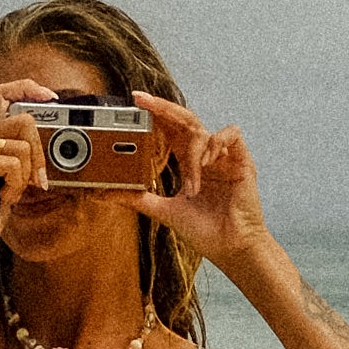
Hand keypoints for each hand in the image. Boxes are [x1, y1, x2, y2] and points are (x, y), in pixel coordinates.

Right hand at [0, 77, 54, 269]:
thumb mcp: (11, 178)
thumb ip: (24, 157)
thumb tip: (46, 144)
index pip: (4, 93)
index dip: (29, 88)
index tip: (51, 98)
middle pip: (24, 121)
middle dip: (38, 154)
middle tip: (34, 180)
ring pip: (22, 147)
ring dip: (24, 177)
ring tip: (9, 192)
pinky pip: (13, 165)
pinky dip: (15, 186)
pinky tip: (2, 197)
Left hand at [136, 95, 267, 269]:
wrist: (231, 248)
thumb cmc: (205, 232)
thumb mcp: (165, 211)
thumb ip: (139, 199)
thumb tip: (107, 194)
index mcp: (189, 163)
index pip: (170, 130)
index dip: (154, 115)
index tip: (135, 103)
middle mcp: (205, 156)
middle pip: (184, 119)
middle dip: (162, 107)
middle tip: (142, 100)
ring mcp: (223, 157)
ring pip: (203, 131)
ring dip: (193, 152)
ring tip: (193, 183)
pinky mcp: (242, 161)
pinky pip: (231, 134)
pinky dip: (216, 142)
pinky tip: (209, 163)